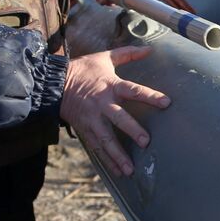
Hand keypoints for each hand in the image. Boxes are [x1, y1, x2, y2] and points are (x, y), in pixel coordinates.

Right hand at [61, 46, 169, 176]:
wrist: (53, 83)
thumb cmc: (82, 69)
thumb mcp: (104, 58)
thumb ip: (127, 54)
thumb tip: (149, 48)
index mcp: (110, 85)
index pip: (134, 90)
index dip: (150, 96)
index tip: (166, 103)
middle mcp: (102, 104)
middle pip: (118, 118)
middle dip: (131, 130)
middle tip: (145, 142)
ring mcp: (92, 119)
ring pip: (106, 139)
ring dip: (118, 155)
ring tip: (130, 170)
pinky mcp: (84, 129)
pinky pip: (97, 147)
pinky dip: (107, 160)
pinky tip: (119, 171)